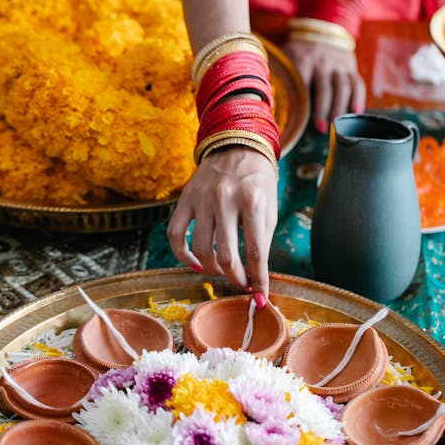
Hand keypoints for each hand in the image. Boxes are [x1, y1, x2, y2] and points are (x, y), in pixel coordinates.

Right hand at [167, 147, 277, 300]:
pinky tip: (196, 263)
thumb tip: (256, 278)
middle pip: (227, 255)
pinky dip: (183, 255)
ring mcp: (202, 199)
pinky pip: (175, 234)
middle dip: (236, 278)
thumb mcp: (269, 208)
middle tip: (241, 284)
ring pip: (201, 249)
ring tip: (222, 271)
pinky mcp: (185, 199)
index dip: (259, 280)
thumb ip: (262, 241)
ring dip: (212, 269)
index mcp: (253, 201)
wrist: (237, 146)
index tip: (260, 298)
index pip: (256, 251)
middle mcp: (225, 199)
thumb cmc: (258, 183)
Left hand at [283, 38, 365, 131]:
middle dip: (323, 109)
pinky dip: (358, 98)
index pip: (303, 84)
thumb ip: (278, 74)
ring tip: (338, 124)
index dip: (303, 104)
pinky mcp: (351, 67)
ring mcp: (338, 64)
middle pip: (325, 88)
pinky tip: (356, 112)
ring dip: (341, 106)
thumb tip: (263, 97)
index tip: (300, 123)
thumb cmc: (298, 52)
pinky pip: (357, 83)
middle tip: (321, 130)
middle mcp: (323, 61)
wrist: (321, 30)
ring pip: (343, 86)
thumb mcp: (285, 56)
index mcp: (303, 59)